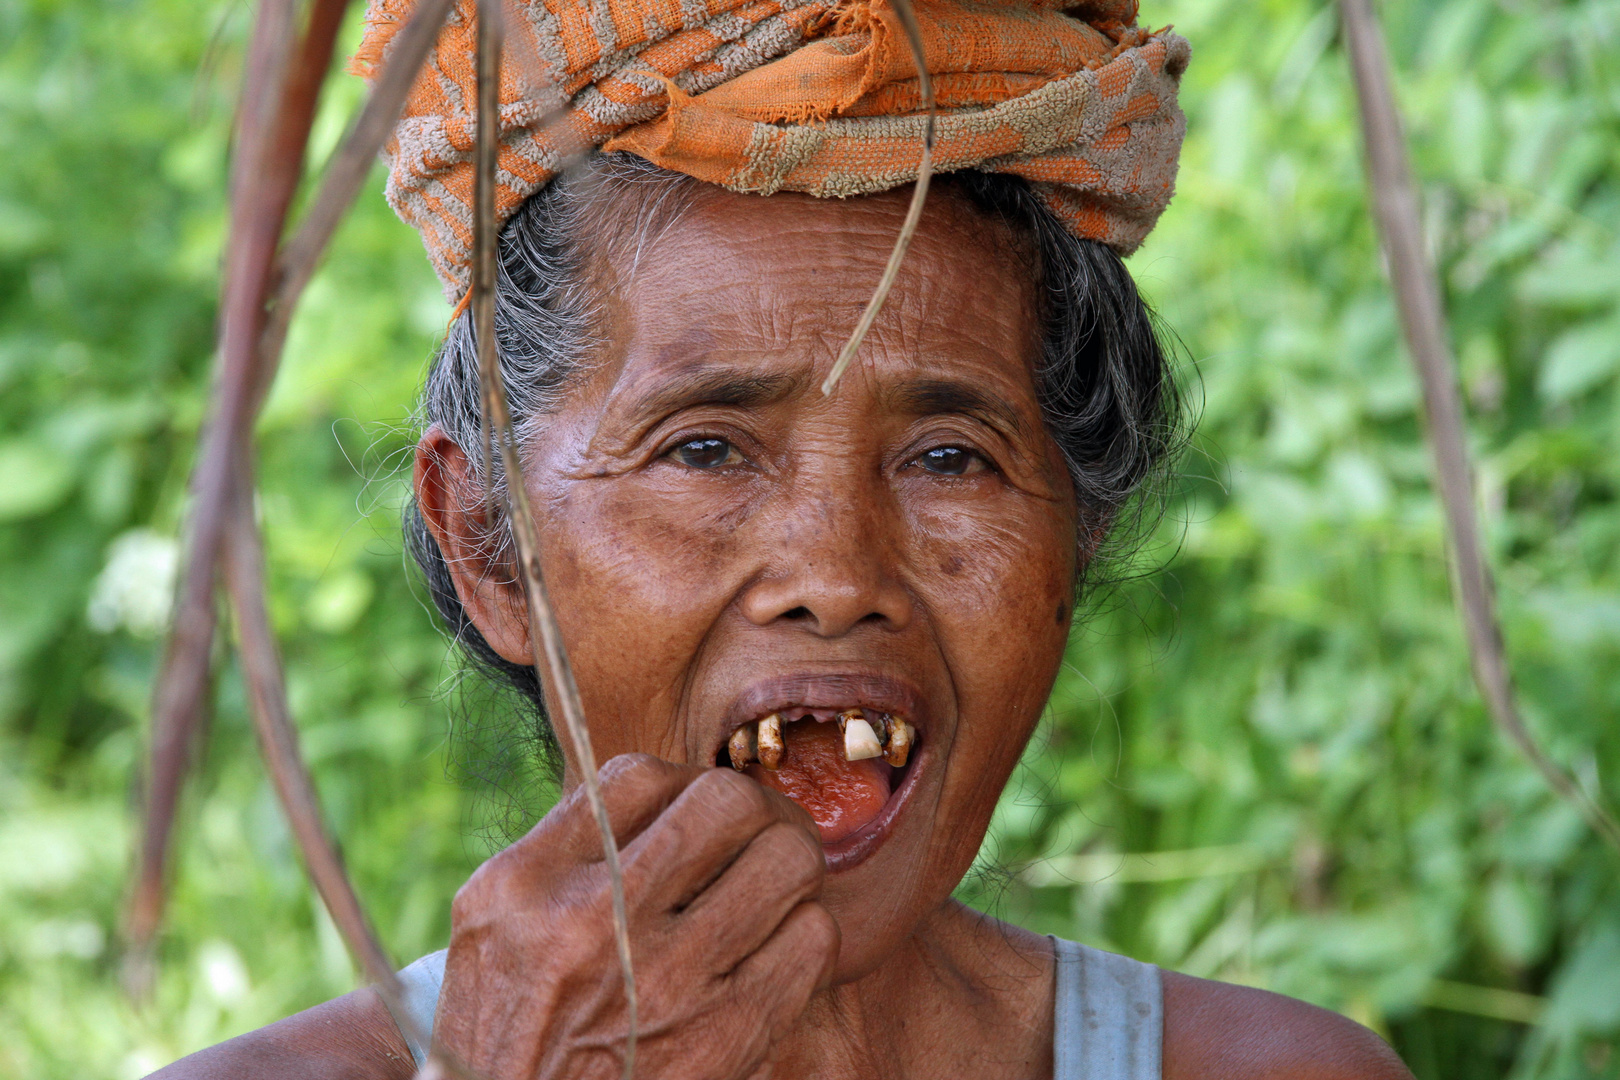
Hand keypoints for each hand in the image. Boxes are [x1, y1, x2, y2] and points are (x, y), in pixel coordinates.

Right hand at [433, 754, 838, 1079]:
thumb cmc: (509, 1027)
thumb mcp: (491, 925)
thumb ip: (563, 850)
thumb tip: (664, 788)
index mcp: (528, 883)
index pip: (639, 775)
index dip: (684, 781)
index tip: (693, 810)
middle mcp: (595, 921)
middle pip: (727, 802)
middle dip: (755, 809)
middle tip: (756, 835)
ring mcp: (666, 982)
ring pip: (786, 861)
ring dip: (790, 866)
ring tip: (772, 888)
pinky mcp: (728, 1037)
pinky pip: (812, 939)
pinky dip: (805, 933)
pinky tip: (774, 948)